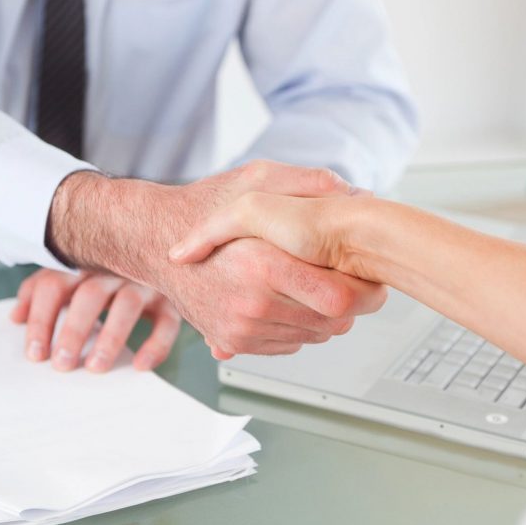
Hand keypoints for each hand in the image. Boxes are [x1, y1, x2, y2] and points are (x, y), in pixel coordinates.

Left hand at [10, 269, 181, 372]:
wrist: (157, 252)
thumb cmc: (101, 274)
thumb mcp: (68, 277)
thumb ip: (40, 292)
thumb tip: (15, 318)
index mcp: (81, 262)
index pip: (54, 285)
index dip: (42, 320)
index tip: (35, 355)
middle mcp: (113, 267)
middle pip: (90, 294)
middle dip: (74, 331)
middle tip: (63, 365)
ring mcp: (144, 280)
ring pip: (128, 304)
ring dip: (111, 337)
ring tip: (96, 368)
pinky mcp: (170, 299)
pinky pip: (167, 322)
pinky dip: (156, 345)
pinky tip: (140, 367)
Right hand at [47, 160, 385, 358]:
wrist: (156, 242)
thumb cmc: (204, 207)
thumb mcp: (255, 179)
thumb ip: (305, 183)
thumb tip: (352, 191)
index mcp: (262, 265)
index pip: (338, 299)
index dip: (363, 292)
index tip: (370, 279)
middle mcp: (251, 304)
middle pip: (331, 323)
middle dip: (351, 306)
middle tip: (355, 283)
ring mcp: (240, 329)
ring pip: (313, 337)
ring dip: (326, 318)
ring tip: (321, 287)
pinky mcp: (233, 343)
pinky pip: (288, 345)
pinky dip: (300, 328)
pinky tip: (294, 301)